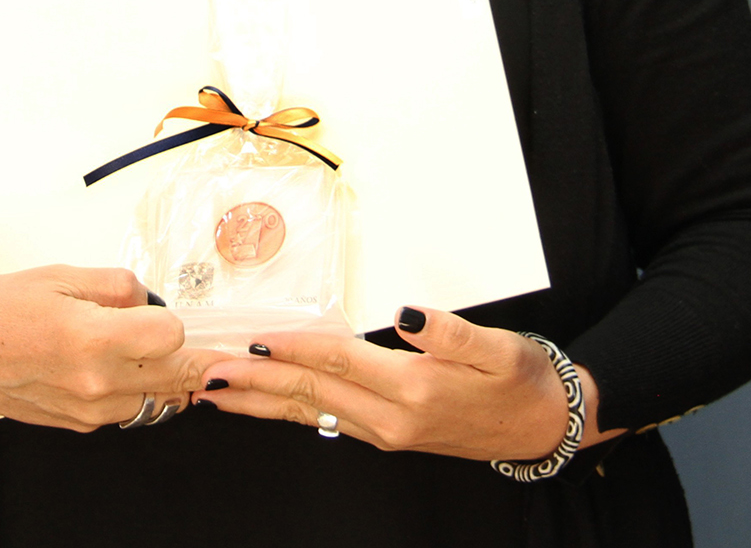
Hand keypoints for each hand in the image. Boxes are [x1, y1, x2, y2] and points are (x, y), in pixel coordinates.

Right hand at [0, 265, 224, 431]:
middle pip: (176, 376)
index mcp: (91, 340)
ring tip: (138, 345)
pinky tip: (111, 364)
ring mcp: (88, 412)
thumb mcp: (62, 276)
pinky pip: (127, 409)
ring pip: (157, 398)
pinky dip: (133, 389)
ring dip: (160, 374)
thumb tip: (151, 301)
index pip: (173, 337)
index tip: (160, 311)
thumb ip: (117, 286)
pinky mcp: (78, 425)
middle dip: (190, 356)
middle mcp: (95, 385)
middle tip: (199, 342)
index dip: (170, 318)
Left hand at [194, 306, 624, 460]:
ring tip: (217, 392)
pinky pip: (324, 420)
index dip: (291, 348)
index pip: (336, 362)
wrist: (543, 426)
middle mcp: (389, 418)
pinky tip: (265, 402)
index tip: (251, 340)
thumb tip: (407, 314)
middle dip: (254, 381)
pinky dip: (287, 409)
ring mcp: (384, 432)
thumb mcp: (495, 348)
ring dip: (260, 401)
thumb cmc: (519, 379)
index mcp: (410, 390)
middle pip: (309, 392)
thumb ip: (449, 332)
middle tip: (207, 372)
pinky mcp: (386, 434)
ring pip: (309, 411)